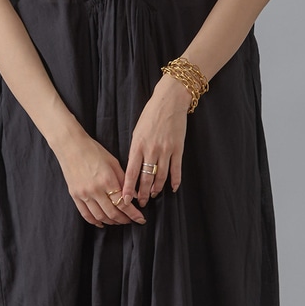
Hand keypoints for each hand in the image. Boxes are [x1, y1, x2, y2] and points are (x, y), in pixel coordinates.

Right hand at [52, 129, 147, 227]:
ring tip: (119, 221)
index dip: (134, 214)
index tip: (141, 219)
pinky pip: (86, 214)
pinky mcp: (75, 196)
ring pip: (100, 216)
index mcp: (107, 180)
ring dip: (112, 222)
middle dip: (124, 220)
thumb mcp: (113, 162)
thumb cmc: (93, 151)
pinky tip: (102, 223)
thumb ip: (124, 180)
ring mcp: (84, 194)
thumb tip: (135, 195)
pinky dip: (95, 221)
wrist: (70, 146)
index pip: (123, 203)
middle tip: (131, 220)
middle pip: (113, 213)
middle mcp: (95, 190)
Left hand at [122, 75, 190, 205]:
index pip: (131, 172)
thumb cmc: (151, 115)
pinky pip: (176, 169)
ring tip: (153, 195)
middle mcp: (151, 150)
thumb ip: (135, 150)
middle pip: (146, 178)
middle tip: (141, 204)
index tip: (125, 200)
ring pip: (161, 176)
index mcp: (138, 145)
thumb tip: (134, 168)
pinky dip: (175, 181)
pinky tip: (173, 188)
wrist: (170, 101)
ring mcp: (166, 150)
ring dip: (157, 189)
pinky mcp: (178, 148)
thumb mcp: (137, 131)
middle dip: (142, 193)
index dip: (128, 188)